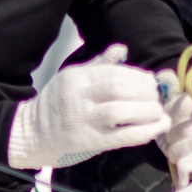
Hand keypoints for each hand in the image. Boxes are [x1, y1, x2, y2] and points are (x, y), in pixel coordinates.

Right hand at [9, 44, 169, 169]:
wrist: (32, 133)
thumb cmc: (56, 105)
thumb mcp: (72, 78)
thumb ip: (99, 65)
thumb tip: (122, 49)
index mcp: (76, 78)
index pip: (114, 72)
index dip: (139, 76)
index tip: (152, 81)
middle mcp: (78, 97)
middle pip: (118, 88)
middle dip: (145, 91)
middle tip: (157, 97)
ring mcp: (83, 120)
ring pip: (120, 111)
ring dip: (147, 110)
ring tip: (159, 112)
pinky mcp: (88, 142)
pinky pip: (121, 137)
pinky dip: (144, 131)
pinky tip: (156, 128)